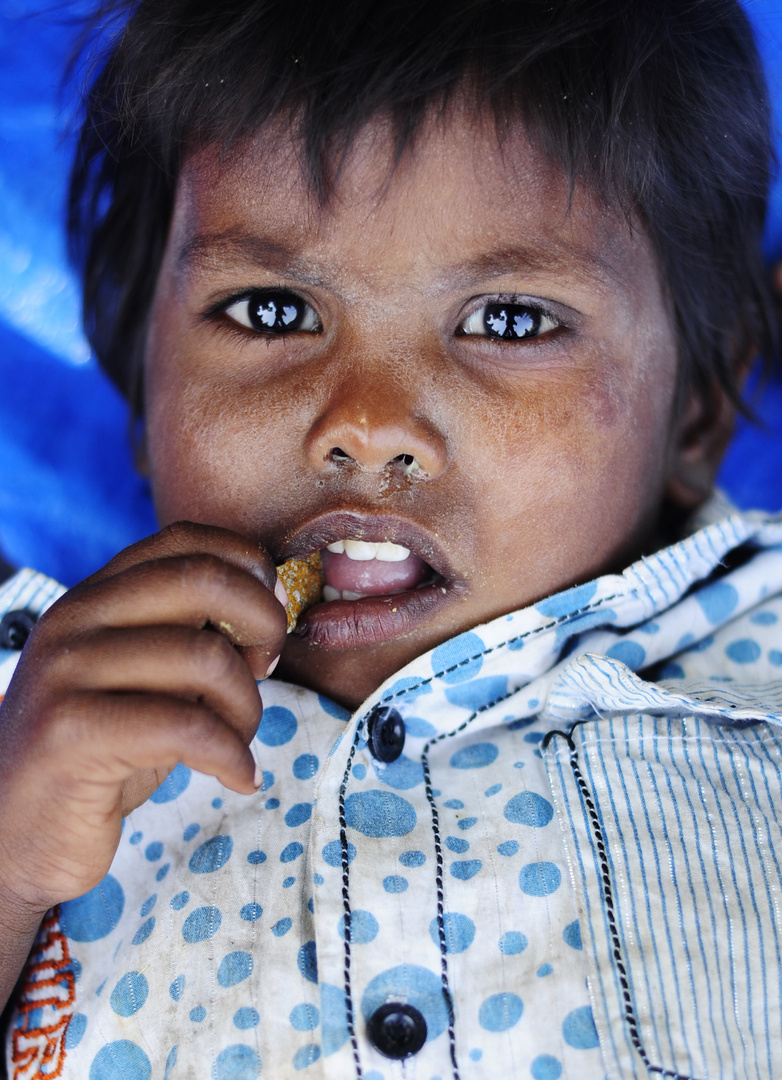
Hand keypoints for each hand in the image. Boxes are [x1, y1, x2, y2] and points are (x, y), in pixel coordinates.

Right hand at [0, 521, 286, 916]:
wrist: (14, 837)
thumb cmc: (101, 754)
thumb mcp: (147, 679)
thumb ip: (190, 636)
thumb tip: (273, 605)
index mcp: (96, 595)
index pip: (186, 538)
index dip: (250, 567)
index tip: (271, 616)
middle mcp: (75, 618)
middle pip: (202, 579)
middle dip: (263, 622)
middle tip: (267, 669)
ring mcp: (67, 672)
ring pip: (204, 656)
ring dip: (248, 707)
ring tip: (239, 741)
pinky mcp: (70, 733)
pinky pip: (187, 726)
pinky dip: (232, 756)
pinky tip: (238, 776)